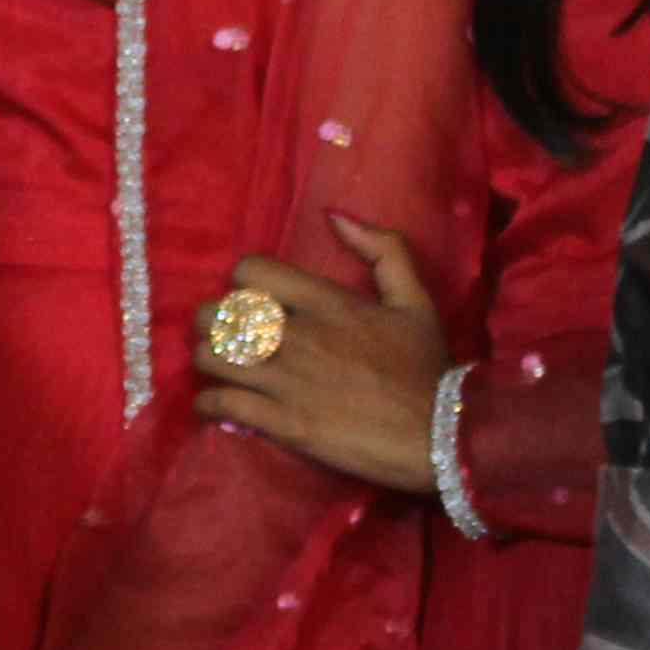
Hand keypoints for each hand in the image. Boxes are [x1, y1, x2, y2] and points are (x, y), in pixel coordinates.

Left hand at [194, 216, 455, 492]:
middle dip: (213, 321)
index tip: (252, 297)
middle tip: (226, 334)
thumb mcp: (415, 299)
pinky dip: (210, 402)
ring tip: (220, 366)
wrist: (441, 434)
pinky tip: (218, 403)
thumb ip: (383, 251)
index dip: (243, 281)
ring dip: (208, 359)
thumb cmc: (427, 367)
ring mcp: (285, 381)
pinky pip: (221, 404)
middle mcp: (297, 336)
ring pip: (210, 357)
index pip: (250, 270)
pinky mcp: (281, 423)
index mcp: (326, 302)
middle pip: (217, 313)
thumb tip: (336, 216)